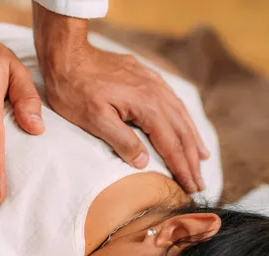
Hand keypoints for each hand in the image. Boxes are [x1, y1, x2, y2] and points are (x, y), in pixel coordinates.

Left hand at [33, 4, 208, 192]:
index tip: (191, 188)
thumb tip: (144, 163)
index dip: (182, 168)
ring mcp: (154, 83)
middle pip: (182, 133)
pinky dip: (184, 120)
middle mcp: (158, 94)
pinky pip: (173, 102)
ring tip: (201, 160)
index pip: (171, 145)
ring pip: (181, 116)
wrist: (67, 54)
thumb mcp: (95, 120)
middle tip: (200, 184)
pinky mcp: (148, 77)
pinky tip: (185, 127)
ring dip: (193, 141)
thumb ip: (122, 141)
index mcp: (148, 107)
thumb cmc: (75, 89)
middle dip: (192, 160)